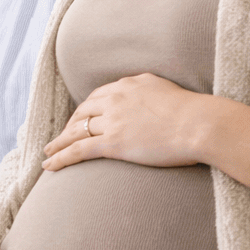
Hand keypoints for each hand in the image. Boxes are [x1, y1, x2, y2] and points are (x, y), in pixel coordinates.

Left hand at [43, 74, 211, 172]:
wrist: (201, 124)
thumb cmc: (195, 112)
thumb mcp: (167, 90)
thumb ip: (149, 92)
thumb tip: (147, 98)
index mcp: (128, 84)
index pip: (97, 97)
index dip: (85, 110)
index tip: (79, 119)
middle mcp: (115, 98)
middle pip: (83, 112)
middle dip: (69, 125)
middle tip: (61, 136)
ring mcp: (112, 120)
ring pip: (76, 131)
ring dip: (59, 142)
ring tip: (49, 151)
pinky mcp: (113, 143)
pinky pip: (78, 150)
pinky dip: (60, 157)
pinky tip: (49, 164)